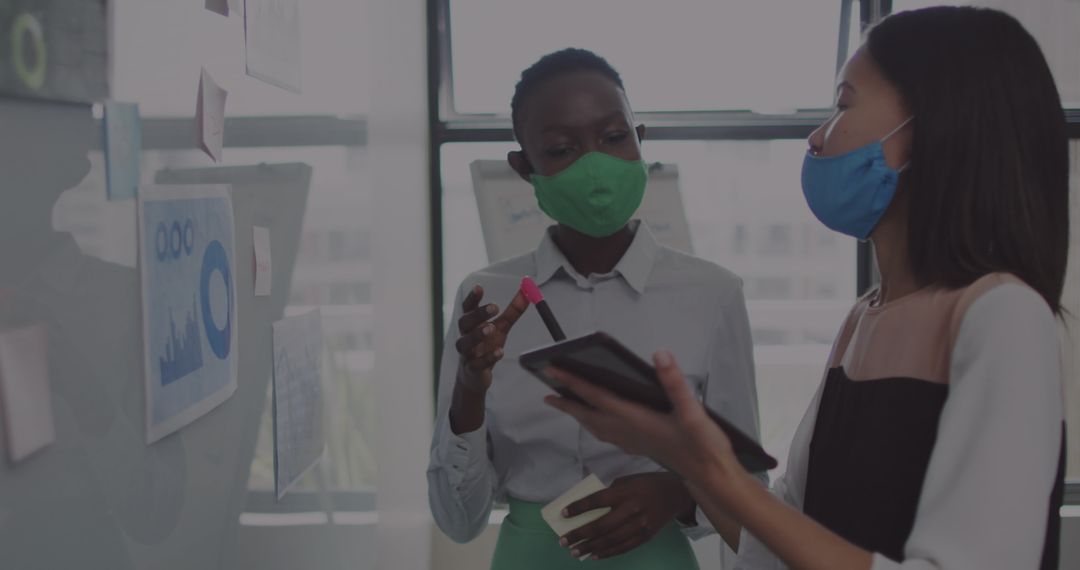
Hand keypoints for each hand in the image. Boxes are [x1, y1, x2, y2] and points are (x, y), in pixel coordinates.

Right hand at [454, 284, 527, 392]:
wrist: (476, 376)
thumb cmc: (487, 345)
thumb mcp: (502, 327)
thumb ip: (513, 310)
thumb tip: (527, 290)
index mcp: (472, 324)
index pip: (468, 308)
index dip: (472, 298)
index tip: (479, 287)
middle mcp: (466, 336)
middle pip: (465, 322)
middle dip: (478, 314)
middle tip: (495, 307)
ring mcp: (467, 354)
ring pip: (465, 343)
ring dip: (477, 335)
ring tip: (491, 328)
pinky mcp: (471, 369)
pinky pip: (476, 364)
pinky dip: (487, 358)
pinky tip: (499, 352)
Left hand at [544, 350, 741, 484]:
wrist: (711, 475)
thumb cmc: (702, 444)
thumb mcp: (692, 410)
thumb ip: (674, 381)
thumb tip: (659, 354)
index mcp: (634, 418)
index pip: (596, 395)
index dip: (573, 381)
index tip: (552, 369)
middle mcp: (627, 431)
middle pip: (587, 414)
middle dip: (566, 402)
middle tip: (546, 393)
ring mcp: (631, 441)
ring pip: (595, 427)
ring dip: (579, 415)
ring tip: (567, 405)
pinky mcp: (638, 446)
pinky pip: (606, 434)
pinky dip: (595, 424)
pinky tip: (600, 423)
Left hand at [558, 472, 694, 559]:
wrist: (675, 494)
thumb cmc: (645, 484)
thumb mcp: (626, 481)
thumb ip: (609, 493)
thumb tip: (588, 509)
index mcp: (625, 491)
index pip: (597, 500)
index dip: (579, 507)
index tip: (563, 513)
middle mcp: (633, 509)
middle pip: (601, 525)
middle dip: (580, 534)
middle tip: (564, 541)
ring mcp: (640, 525)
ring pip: (611, 540)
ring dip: (590, 548)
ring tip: (575, 552)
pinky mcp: (646, 536)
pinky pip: (623, 548)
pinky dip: (607, 553)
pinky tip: (594, 556)